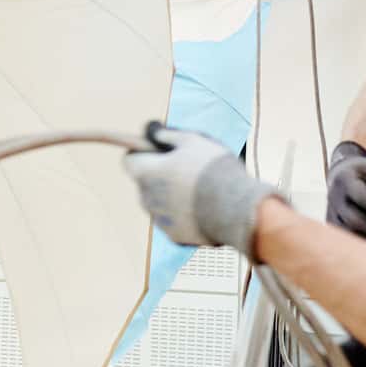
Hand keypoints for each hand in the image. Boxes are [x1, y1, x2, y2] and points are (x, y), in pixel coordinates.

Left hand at [123, 123, 279, 254]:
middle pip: (146, 182)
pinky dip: (187, 214)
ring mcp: (160, 220)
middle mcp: (146, 199)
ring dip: (173, 195)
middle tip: (187, 167)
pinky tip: (207, 208)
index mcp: (146, 173)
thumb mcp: (192, 140)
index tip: (158, 149)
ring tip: (202, 188)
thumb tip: (152, 130)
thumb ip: (167, 134)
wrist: (236, 210)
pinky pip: (176, 221)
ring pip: (161, 203)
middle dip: (160, 174)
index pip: (129, 160)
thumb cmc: (213, 169)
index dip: (142, 152)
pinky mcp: (176, 236)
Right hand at [326, 141, 365, 239]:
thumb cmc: (359, 172)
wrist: (340, 174)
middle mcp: (334, 197)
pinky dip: (365, 237)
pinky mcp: (332, 223)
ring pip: (351, 232)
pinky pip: (348, 236)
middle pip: (354, 220)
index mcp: (345, 180)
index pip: (362, 198)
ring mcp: (331, 211)